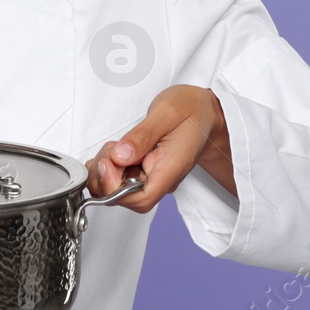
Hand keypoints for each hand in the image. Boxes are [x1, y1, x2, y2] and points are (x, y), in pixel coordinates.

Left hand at [84, 84, 235, 211]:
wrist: (204, 112)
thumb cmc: (191, 110)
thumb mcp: (167, 112)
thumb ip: (142, 135)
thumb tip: (120, 156)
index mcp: (170, 169)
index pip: (141, 199)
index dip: (116, 189)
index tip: (108, 164)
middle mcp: (160, 179)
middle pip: (124, 196)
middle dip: (106, 176)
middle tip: (111, 148)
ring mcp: (151, 177)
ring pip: (118, 188)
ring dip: (104, 169)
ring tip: (114, 146)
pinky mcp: (142, 171)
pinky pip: (119, 179)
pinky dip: (107, 166)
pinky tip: (112, 150)